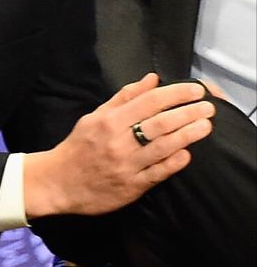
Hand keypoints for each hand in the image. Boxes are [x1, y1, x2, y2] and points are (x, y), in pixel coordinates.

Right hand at [24, 73, 214, 217]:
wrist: (58, 182)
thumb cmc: (79, 146)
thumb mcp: (96, 116)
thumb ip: (125, 97)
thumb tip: (152, 79)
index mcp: (109, 121)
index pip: (149, 102)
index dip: (175, 94)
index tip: (195, 90)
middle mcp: (118, 141)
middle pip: (160, 123)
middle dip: (188, 113)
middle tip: (208, 107)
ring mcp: (126, 165)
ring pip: (162, 147)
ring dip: (187, 135)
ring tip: (205, 126)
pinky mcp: (131, 187)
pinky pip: (157, 173)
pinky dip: (173, 162)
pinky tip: (187, 154)